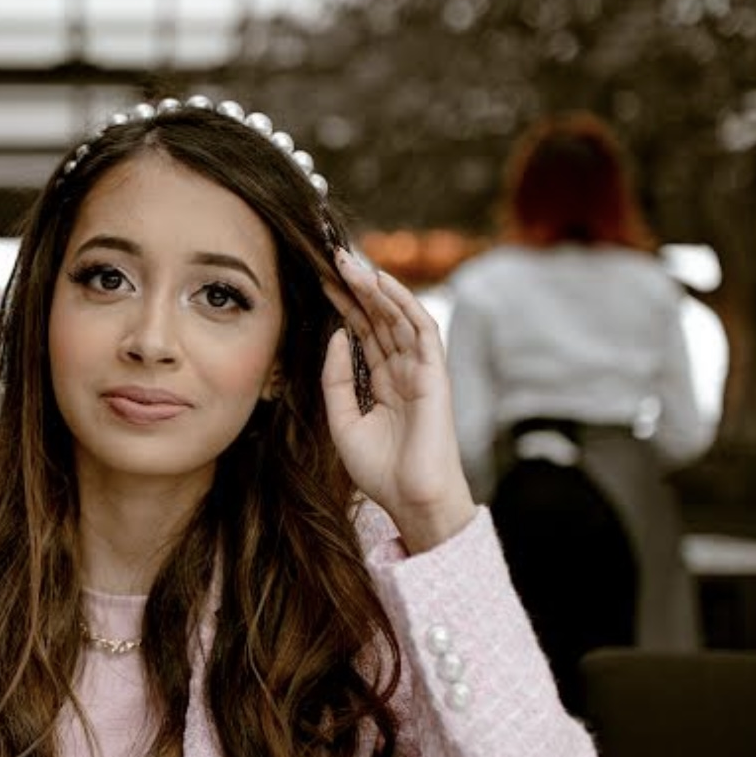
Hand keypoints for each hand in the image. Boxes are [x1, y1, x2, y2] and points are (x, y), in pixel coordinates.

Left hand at [322, 249, 475, 551]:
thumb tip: (337, 335)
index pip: (362, 334)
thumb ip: (337, 379)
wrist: (410, 499)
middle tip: (331, 257)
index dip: (343, 307)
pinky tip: (383, 283)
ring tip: (351, 261)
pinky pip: (421, 330)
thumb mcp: (342, 421)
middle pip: (378, 319)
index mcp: (381, 384)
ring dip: (376, 287)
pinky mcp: (435, 374)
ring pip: (398, 317)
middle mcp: (402, 372)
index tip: (320, 281)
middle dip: (356, 288)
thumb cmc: (380, 470)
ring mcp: (420, 371)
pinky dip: (404, 303)